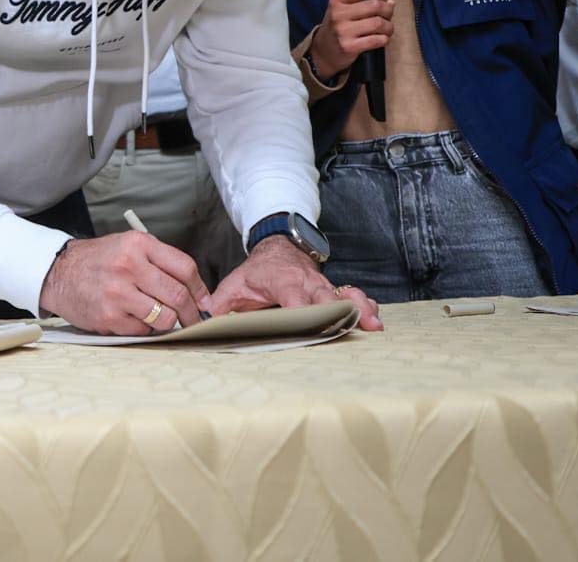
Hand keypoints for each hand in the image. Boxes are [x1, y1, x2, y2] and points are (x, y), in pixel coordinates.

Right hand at [38, 231, 208, 334]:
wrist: (58, 273)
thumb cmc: (97, 261)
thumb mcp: (127, 246)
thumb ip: (159, 261)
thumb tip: (194, 290)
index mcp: (138, 245)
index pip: (184, 267)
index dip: (200, 289)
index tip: (205, 301)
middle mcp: (129, 266)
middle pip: (178, 295)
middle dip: (192, 313)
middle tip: (195, 320)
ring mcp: (118, 293)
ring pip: (165, 318)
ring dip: (168, 322)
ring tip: (160, 318)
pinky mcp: (109, 317)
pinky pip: (143, 330)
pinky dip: (144, 328)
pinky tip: (133, 318)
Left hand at [203, 236, 382, 330]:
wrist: (279, 245)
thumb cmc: (258, 271)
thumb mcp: (235, 283)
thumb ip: (219, 305)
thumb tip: (201, 324)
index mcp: (283, 281)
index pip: (295, 301)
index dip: (303, 317)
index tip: (310, 333)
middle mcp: (307, 283)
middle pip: (325, 300)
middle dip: (337, 315)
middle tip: (350, 330)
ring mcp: (324, 286)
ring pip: (346, 295)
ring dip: (359, 310)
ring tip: (373, 326)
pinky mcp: (335, 289)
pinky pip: (354, 295)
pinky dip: (366, 305)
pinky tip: (376, 319)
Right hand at [308, 0, 392, 80]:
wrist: (322, 52)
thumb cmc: (337, 29)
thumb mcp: (341, 10)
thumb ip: (363, 3)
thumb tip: (390, 2)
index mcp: (336, 2)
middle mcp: (338, 15)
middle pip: (375, 5)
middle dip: (387, 10)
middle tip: (387, 16)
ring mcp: (343, 31)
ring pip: (378, 23)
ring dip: (388, 27)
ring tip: (386, 29)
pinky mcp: (349, 47)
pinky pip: (376, 40)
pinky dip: (384, 39)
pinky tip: (381, 39)